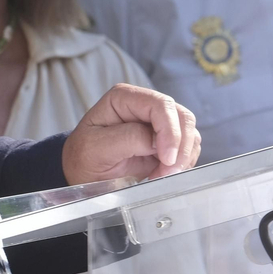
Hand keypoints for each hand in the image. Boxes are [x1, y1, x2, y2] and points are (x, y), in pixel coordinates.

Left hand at [62, 83, 200, 184]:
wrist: (83, 173)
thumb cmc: (83, 157)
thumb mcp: (96, 148)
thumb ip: (127, 139)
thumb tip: (157, 141)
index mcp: (124, 98)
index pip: (160, 105)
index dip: (170, 131)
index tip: (167, 159)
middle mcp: (144, 105)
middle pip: (181, 116)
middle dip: (180, 147)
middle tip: (168, 172)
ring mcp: (157, 123)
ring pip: (189, 132)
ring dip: (182, 157)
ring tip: (161, 175)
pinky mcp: (166, 141)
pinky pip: (188, 148)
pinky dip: (183, 163)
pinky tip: (163, 174)